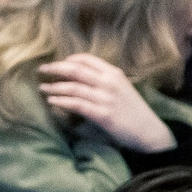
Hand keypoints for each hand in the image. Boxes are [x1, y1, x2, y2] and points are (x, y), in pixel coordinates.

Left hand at [37, 53, 172, 150]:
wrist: (150, 132)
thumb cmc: (133, 112)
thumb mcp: (122, 89)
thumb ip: (103, 82)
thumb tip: (79, 79)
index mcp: (115, 74)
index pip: (88, 59)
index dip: (69, 60)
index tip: (57, 63)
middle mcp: (110, 83)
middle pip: (76, 70)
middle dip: (56, 68)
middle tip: (41, 69)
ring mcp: (106, 98)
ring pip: (73, 87)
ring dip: (54, 87)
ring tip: (42, 88)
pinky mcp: (103, 114)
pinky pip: (77, 104)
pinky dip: (61, 101)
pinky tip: (51, 101)